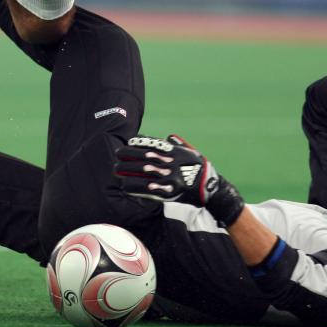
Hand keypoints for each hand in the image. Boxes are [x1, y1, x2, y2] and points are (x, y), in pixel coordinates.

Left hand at [114, 134, 245, 226]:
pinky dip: (135, 186)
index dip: (138, 143)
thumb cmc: (199, 166)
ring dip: (127, 170)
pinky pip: (148, 188)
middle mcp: (170, 162)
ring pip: (143, 172)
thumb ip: (178, 143)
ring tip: (116, 170)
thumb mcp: (190, 151)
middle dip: (128, 156)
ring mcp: (169, 176)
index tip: (128, 142)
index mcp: (173, 151)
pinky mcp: (168, 190)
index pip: (152, 144)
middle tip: (117, 156)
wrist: (210, 186)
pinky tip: (125, 185)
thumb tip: (168, 136)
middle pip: (143, 157)